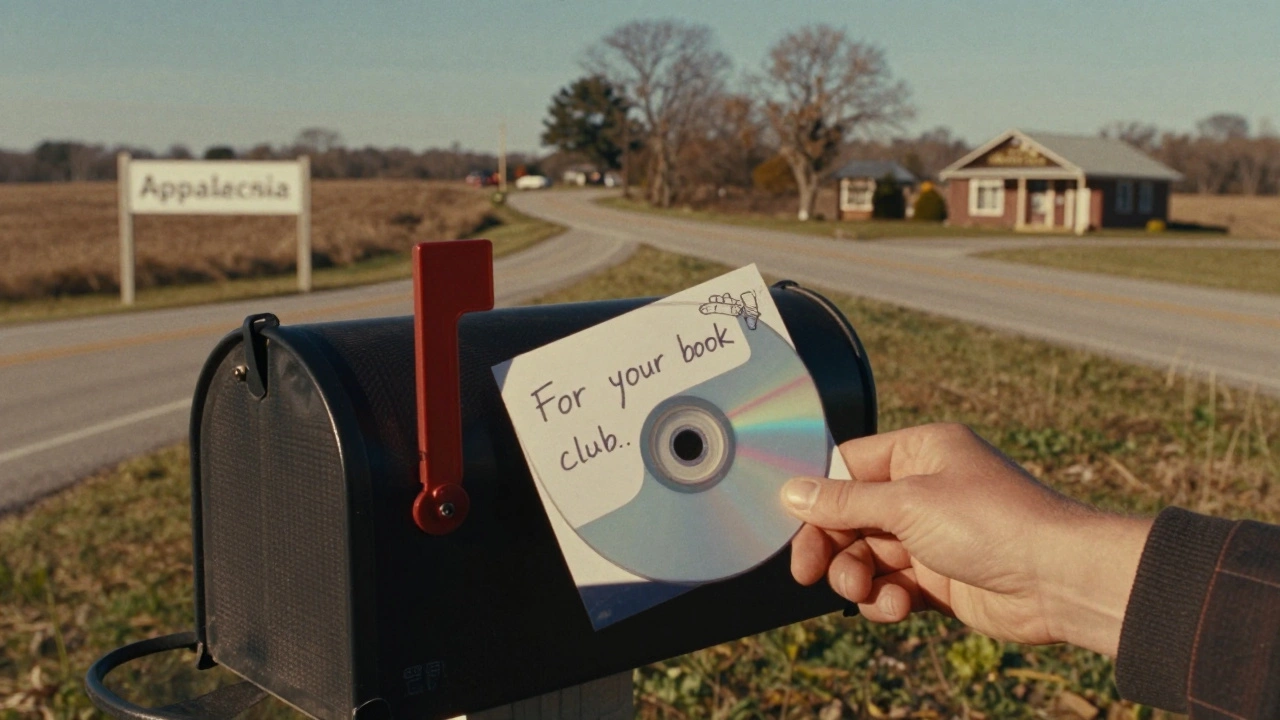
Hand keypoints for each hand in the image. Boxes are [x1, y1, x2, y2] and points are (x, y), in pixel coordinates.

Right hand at [781, 423, 1151, 654]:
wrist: (1058, 579)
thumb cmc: (994, 522)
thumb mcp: (906, 504)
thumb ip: (843, 502)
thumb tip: (791, 492)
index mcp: (919, 452)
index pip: (848, 467)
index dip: (818, 497)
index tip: (791, 525)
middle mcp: (924, 489)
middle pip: (850, 516)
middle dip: (831, 546)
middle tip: (809, 572)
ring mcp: (931, 535)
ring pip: (867, 556)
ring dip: (857, 577)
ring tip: (864, 592)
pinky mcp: (940, 578)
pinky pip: (891, 587)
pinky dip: (885, 600)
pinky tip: (898, 607)